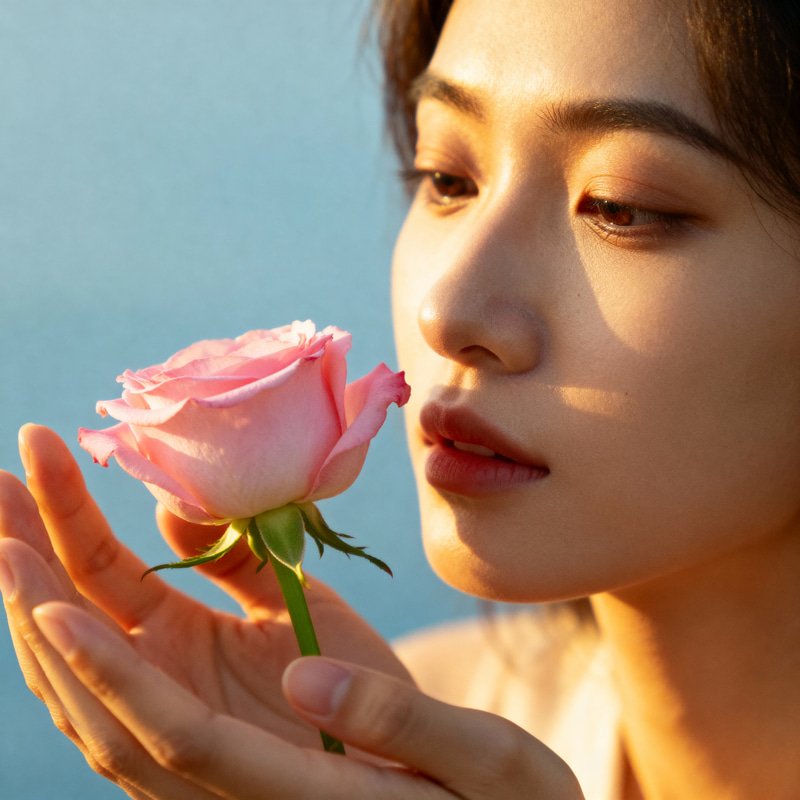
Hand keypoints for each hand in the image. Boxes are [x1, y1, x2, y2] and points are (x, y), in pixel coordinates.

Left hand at [0, 425, 583, 798]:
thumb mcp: (477, 761)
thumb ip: (394, 717)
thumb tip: (305, 674)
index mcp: (286, 789)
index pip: (171, 734)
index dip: (106, 673)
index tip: (47, 600)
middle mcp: (230, 778)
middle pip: (110, 700)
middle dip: (45, 599)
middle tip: (0, 499)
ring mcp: (222, 752)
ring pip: (108, 687)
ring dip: (52, 599)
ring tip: (14, 509)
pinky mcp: (233, 721)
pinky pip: (142, 673)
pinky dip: (96, 614)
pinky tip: (69, 561)